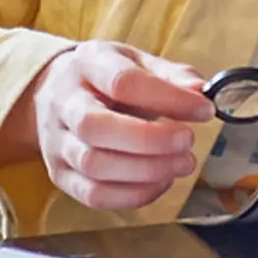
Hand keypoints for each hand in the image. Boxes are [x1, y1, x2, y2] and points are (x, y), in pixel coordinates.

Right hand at [8, 41, 214, 211]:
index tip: (204, 110)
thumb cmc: (103, 78)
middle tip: (187, 141)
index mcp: (87, 64)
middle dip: (150, 141)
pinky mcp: (60, 175)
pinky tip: (161, 181)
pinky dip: (134, 194)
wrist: (53, 93)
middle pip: (95, 127)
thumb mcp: (136, 62)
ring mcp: (57, 142)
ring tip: (181, 163)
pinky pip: (94, 195)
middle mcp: (63, 103)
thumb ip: (171, 76)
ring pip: (94, 165)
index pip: (123, 82)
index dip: (168, 98)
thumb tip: (200, 93)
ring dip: (147, 171)